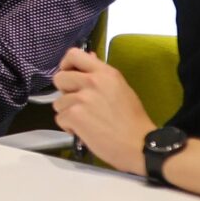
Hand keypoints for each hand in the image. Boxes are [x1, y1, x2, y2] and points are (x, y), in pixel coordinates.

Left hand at [52, 48, 154, 173]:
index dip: (66, 65)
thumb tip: (89, 57)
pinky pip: (59, 118)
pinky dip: (69, 127)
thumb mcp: (120, 89)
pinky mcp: (75, 115)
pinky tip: (85, 131)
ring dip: (68, 113)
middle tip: (79, 104)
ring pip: (58, 102)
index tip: (70, 75)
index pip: (74, 54)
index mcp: (106, 73)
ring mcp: (82, 98)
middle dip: (65, 92)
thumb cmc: (133, 120)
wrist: (141, 145)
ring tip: (87, 121)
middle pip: (59, 78)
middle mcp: (92, 81)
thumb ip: (100, 75)